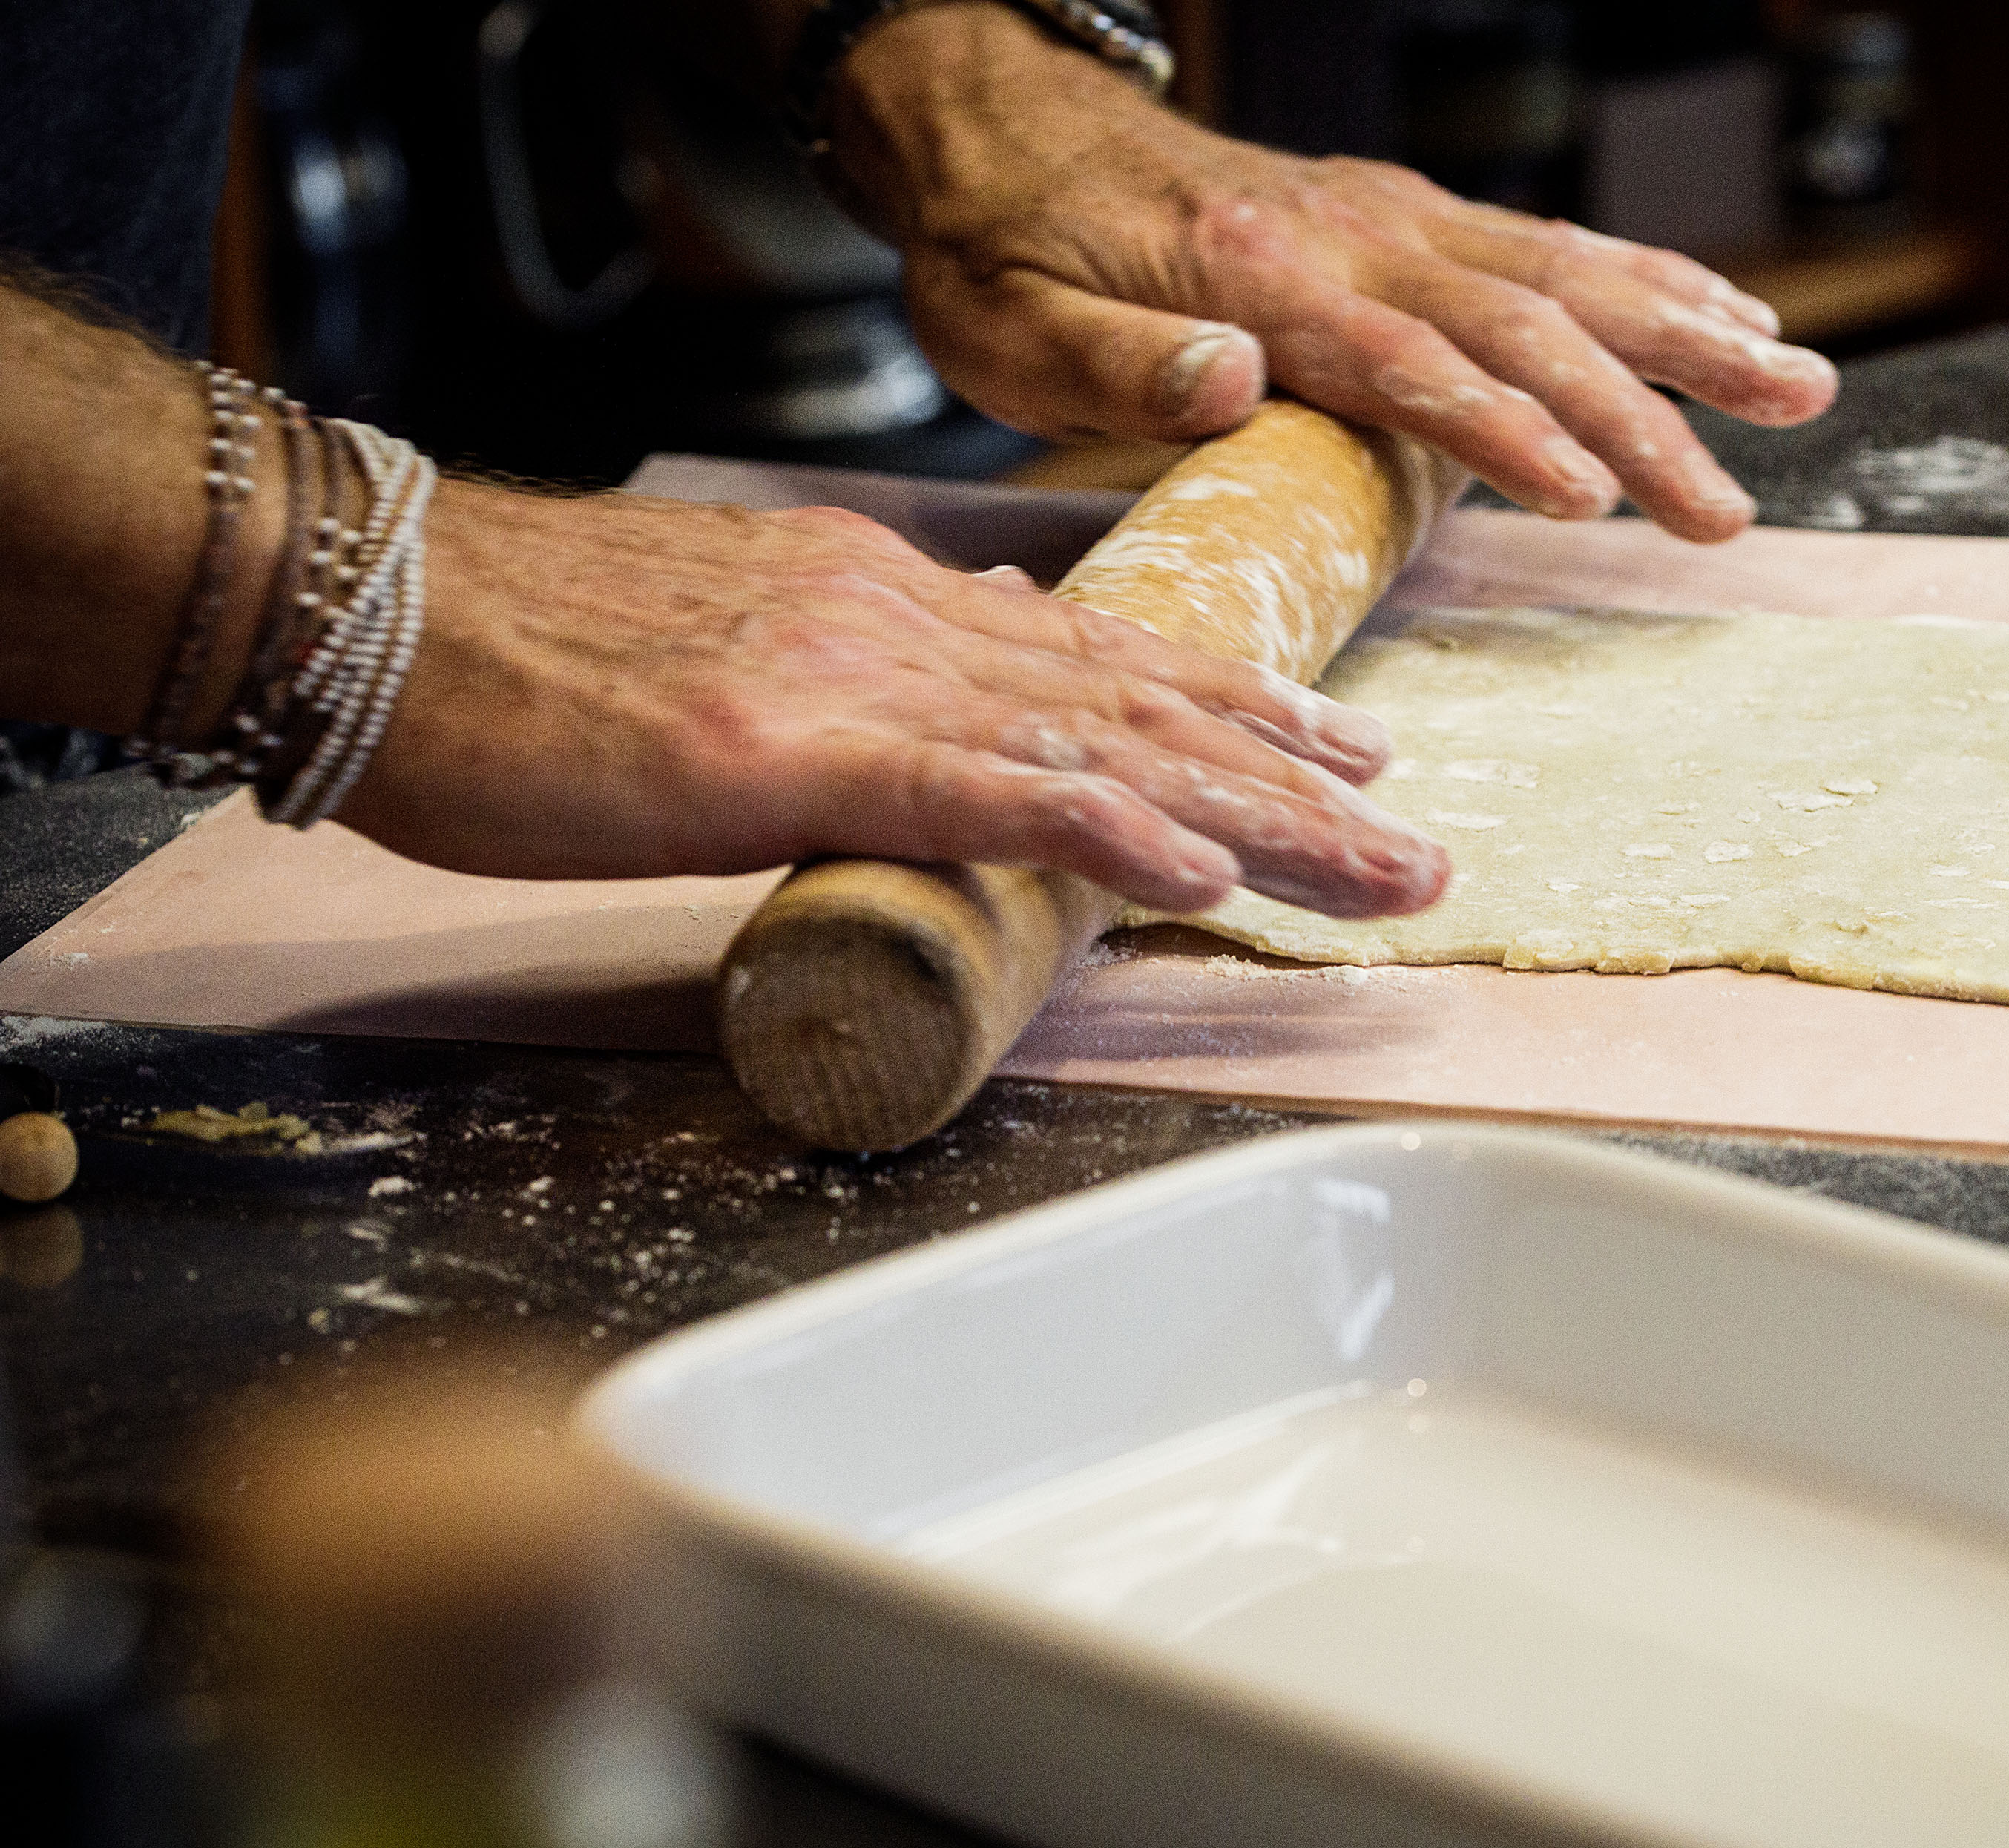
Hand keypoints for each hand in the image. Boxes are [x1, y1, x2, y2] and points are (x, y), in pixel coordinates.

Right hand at [340, 480, 1448, 914]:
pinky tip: (1197, 862)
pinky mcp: (785, 741)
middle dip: (1296, 779)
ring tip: (1377, 864)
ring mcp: (854, 677)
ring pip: (1102, 741)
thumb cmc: (519, 656)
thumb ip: (848, 689)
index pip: (1104, 662)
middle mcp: (903, 624)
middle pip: (1143, 702)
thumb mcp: (724, 657)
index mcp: (888, 607)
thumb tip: (941, 719)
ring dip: (1255, 811)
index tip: (1338, 752)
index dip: (1238, 708)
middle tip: (1416, 844)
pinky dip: (1098, 819)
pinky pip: (975, 783)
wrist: (372, 602)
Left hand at [827, 5, 1837, 543]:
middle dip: (1642, 414)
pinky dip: (1641, 280)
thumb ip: (1115, 365)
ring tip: (1794, 390)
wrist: (994, 129)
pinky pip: (1543, 243)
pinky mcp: (1400, 212)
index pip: (1408, 364)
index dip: (1505, 431)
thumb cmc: (997, 252)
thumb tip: (1232, 381)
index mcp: (1257, 276)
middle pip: (1524, 322)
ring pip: (1562, 271)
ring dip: (1684, 333)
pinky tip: (1719, 317)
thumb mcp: (1006, 326)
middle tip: (1731, 503)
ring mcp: (1385, 213)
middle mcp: (1347, 232)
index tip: (1594, 497)